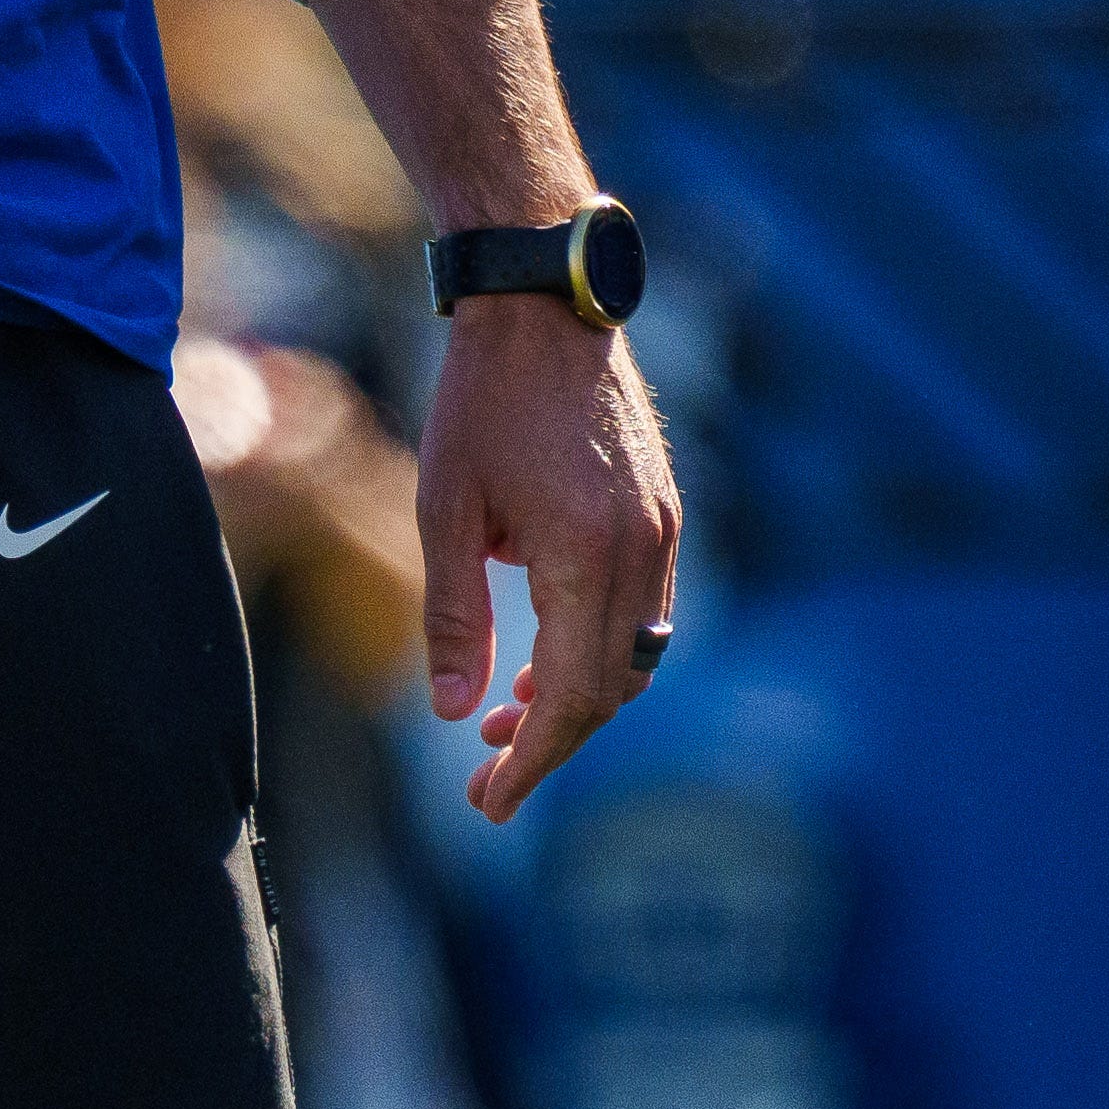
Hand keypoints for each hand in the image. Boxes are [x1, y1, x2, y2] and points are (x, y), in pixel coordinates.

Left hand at [413, 295, 681, 822]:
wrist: (544, 304)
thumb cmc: (481, 400)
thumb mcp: (444, 508)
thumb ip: (451, 616)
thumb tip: (455, 711)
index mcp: (587, 554)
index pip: (573, 697)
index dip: (534, 762)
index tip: (490, 804)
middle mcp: (642, 551)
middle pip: (611, 690)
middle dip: (552, 741)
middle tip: (488, 773)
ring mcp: (663, 531)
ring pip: (635, 657)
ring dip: (578, 696)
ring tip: (507, 713)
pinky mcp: (664, 513)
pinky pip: (643, 611)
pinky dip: (599, 648)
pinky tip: (543, 651)